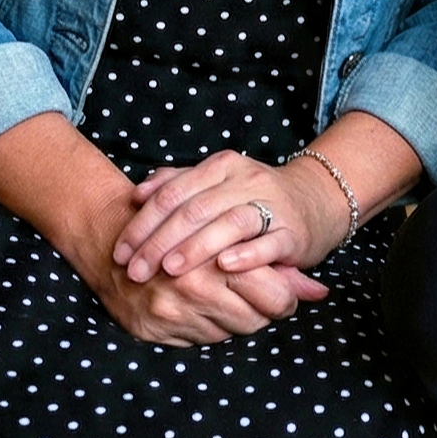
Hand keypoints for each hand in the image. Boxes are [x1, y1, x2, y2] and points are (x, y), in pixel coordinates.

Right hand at [0, 110, 316, 347]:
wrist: (108, 234)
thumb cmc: (175, 222)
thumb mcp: (224, 225)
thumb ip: (273, 258)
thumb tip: (319, 291)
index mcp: (215, 254)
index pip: (272, 295)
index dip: (286, 298)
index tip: (285, 292)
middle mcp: (192, 286)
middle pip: (253, 319)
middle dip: (264, 312)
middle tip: (263, 299)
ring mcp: (169, 311)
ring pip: (228, 333)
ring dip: (236, 320)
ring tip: (230, 298)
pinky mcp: (150, 329)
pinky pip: (197, 341)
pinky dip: (208, 328)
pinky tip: (203, 308)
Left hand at [113, 146, 351, 287]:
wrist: (315, 201)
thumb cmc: (254, 198)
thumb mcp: (217, 184)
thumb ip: (177, 184)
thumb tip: (138, 194)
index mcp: (221, 167)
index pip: (173, 192)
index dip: (143, 223)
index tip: (120, 251)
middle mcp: (246, 180)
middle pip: (195, 209)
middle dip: (159, 242)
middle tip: (135, 270)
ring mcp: (271, 204)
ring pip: (228, 223)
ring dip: (196, 248)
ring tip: (169, 271)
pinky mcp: (292, 230)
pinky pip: (267, 242)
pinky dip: (246, 254)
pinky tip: (225, 268)